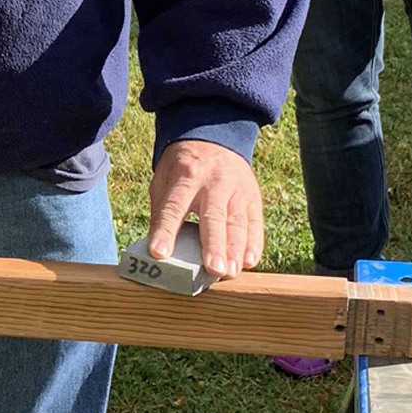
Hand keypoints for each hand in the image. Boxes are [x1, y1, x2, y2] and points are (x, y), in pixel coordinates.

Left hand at [146, 139, 264, 278]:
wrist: (212, 139)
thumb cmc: (182, 168)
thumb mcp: (163, 181)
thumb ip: (160, 213)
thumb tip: (156, 251)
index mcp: (185, 176)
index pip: (173, 208)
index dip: (165, 231)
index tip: (159, 253)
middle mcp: (214, 182)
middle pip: (213, 217)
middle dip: (213, 245)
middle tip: (213, 270)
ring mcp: (236, 190)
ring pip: (237, 223)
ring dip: (235, 250)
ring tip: (230, 272)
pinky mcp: (252, 197)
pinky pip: (255, 223)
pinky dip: (254, 243)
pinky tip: (249, 261)